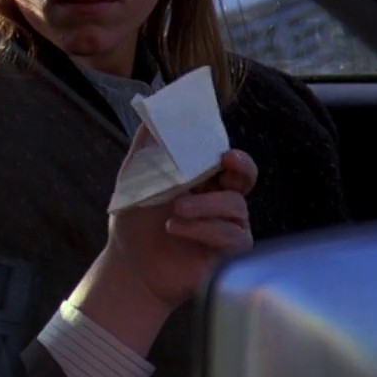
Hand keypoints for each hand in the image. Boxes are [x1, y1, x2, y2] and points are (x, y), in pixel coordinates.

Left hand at [67, 131, 256, 354]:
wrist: (130, 265)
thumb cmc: (136, 221)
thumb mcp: (136, 179)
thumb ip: (147, 146)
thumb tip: (152, 111)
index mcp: (202, 178)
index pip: (225, 158)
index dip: (229, 152)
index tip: (223, 150)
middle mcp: (219, 199)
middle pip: (246, 177)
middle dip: (241, 167)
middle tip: (226, 162)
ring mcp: (227, 225)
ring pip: (235, 206)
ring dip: (205, 205)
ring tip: (175, 210)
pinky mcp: (229, 253)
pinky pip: (231, 235)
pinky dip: (203, 229)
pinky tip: (175, 228)